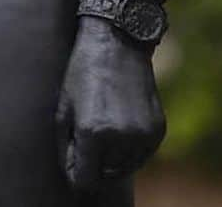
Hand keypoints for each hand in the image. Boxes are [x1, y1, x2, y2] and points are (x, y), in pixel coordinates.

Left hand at [55, 16, 165, 190]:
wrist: (118, 41)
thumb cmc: (84, 70)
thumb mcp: (64, 105)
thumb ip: (67, 146)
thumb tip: (75, 176)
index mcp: (92, 132)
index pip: (84, 181)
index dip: (76, 171)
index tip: (75, 154)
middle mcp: (119, 138)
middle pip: (104, 174)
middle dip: (94, 159)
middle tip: (90, 126)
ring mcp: (141, 135)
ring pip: (124, 167)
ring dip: (113, 154)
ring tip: (107, 119)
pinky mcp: (157, 130)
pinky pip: (141, 154)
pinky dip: (131, 145)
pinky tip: (123, 117)